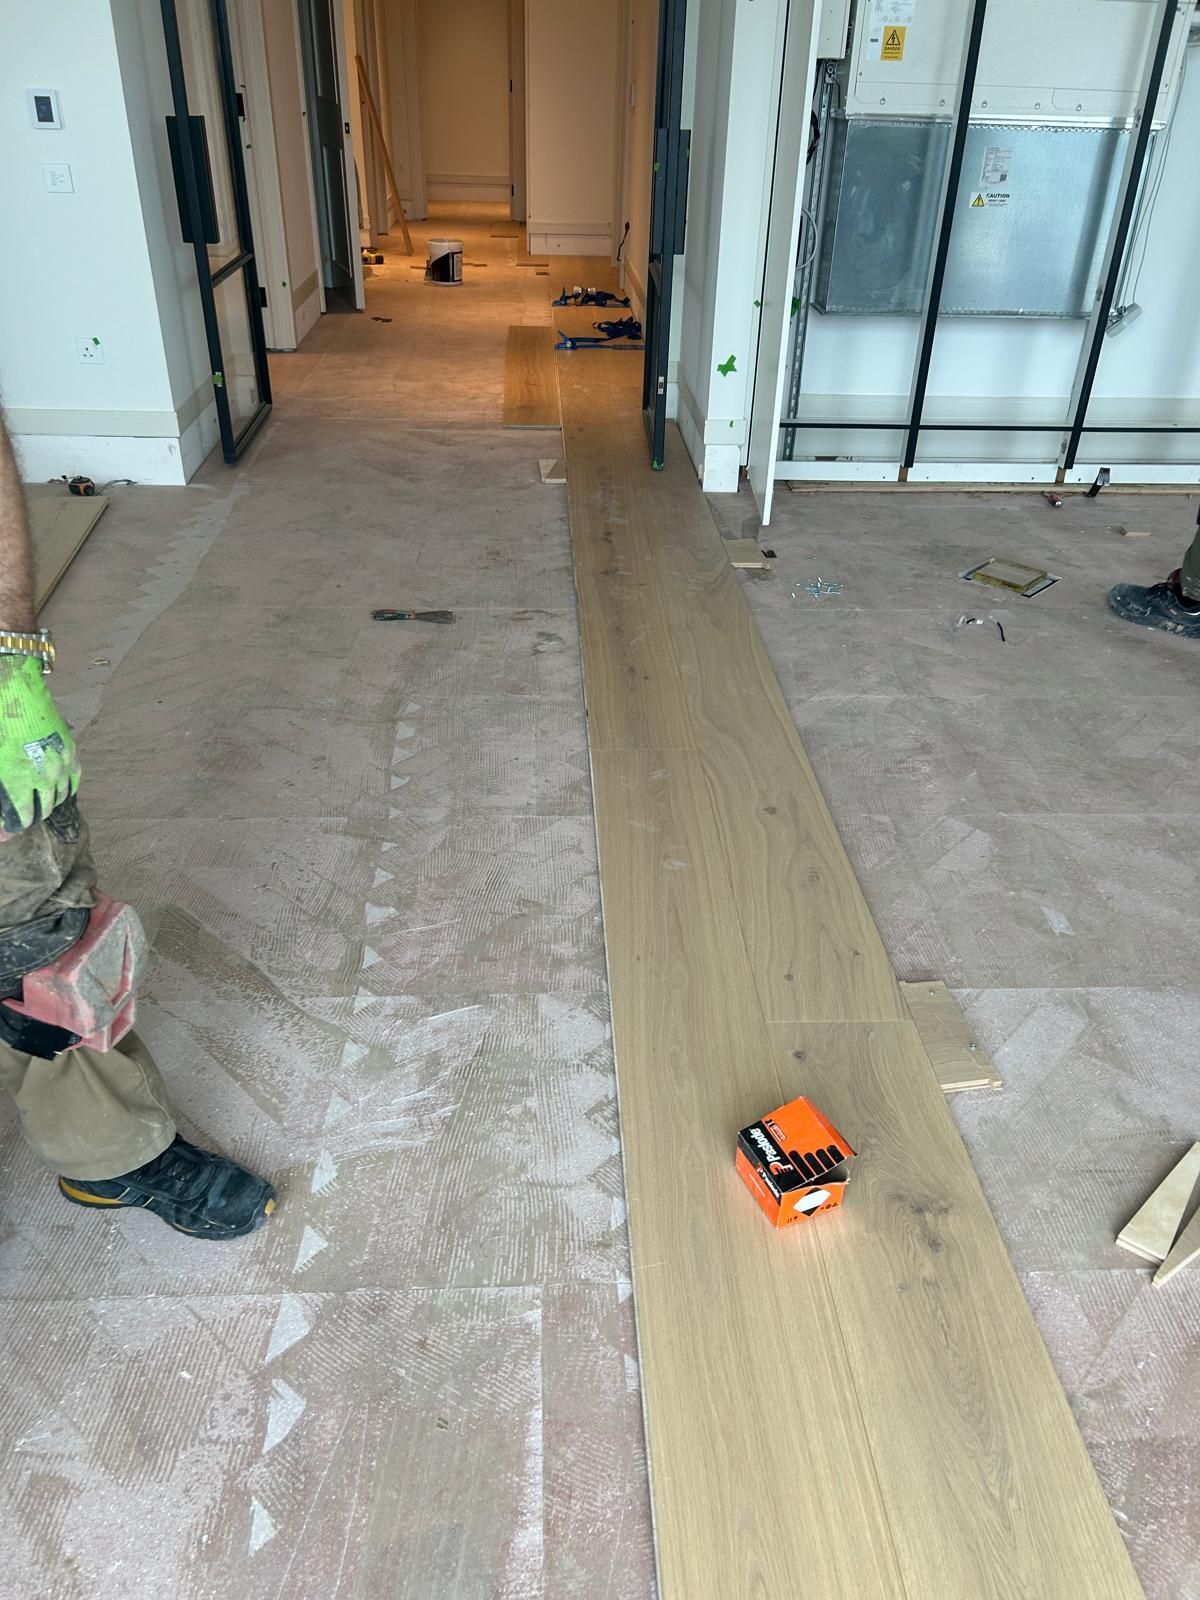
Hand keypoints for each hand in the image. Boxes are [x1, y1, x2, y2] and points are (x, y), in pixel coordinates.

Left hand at [0, 655, 80, 833]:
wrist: (14, 686)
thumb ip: (0, 784)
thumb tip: (0, 822)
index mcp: (19, 779)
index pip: (22, 818)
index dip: (12, 828)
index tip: (7, 830)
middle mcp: (45, 775)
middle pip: (43, 810)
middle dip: (30, 817)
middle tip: (21, 816)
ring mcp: (61, 763)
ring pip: (59, 797)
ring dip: (47, 803)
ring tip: (37, 803)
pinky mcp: (71, 750)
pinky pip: (73, 780)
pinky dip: (64, 789)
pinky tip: (56, 789)